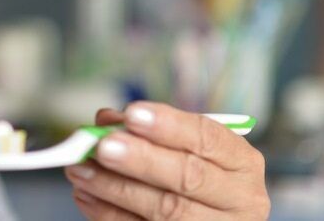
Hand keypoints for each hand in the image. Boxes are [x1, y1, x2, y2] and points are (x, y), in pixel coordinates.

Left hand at [65, 104, 269, 219]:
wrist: (208, 217)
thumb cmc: (195, 171)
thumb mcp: (187, 147)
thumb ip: (151, 131)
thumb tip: (107, 121)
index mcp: (242, 163)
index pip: (208, 138)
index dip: (169, 126)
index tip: (132, 114)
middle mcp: (240, 200)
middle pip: (188, 177)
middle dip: (141, 159)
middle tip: (102, 146)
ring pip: (165, 210)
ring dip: (115, 187)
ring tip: (80, 168)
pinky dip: (109, 213)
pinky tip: (86, 194)